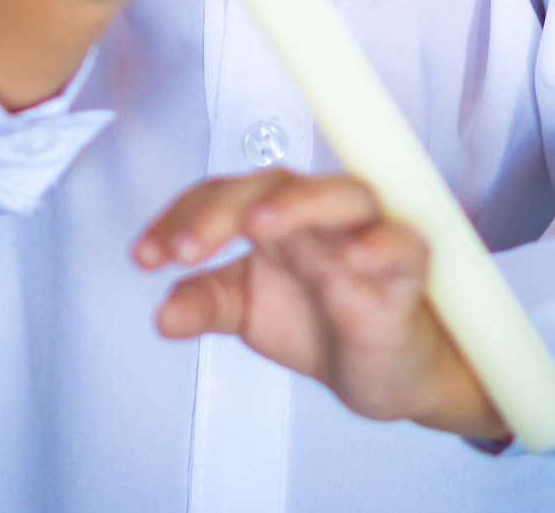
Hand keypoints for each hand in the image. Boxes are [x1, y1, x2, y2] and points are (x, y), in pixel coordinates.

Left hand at [133, 170, 509, 442]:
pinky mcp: (408, 270)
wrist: (388, 370)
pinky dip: (382, 244)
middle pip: (274, 184)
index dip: (183, 215)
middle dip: (224, 209)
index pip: (225, 193)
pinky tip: (358, 256)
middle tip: (185, 248)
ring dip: (299, 204)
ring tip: (259, 225)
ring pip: (341, 194)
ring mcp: (366, 236)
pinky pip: (403, 244)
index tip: (146, 255)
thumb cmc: (324, 319)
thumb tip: (162, 312)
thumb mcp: (252, 313)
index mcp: (276, 218)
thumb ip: (207, 303)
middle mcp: (318, 217)